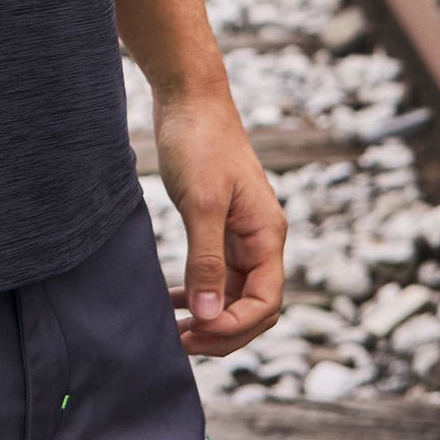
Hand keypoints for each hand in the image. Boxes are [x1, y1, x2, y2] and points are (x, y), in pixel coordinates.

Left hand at [151, 85, 286, 357]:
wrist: (189, 97)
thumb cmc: (199, 142)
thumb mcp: (201, 204)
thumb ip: (207, 261)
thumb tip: (209, 316)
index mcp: (267, 235)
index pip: (266, 303)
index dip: (234, 327)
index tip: (195, 334)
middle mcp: (260, 239)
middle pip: (254, 305)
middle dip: (223, 331)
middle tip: (181, 342)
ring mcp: (241, 233)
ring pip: (234, 292)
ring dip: (209, 315)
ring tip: (175, 331)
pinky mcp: (219, 224)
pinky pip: (216, 273)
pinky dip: (198, 292)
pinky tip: (173, 301)